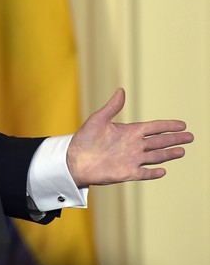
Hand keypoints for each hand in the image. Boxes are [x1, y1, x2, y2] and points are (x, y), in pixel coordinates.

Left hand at [67, 88, 193, 187]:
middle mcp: (133, 145)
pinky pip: (143, 173)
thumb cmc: (83, 139)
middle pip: (159, 141)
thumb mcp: (98, 120)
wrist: (73, 160)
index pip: (153, 127)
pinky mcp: (126, 173)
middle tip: (190, 136)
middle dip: (174, 139)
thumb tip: (121, 91)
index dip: (167, 126)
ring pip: (155, 156)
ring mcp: (131, 159)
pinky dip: (153, 173)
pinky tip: (163, 171)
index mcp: (128, 132)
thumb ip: (112, 107)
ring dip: (168, 154)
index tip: (182, 124)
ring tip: (182, 151)